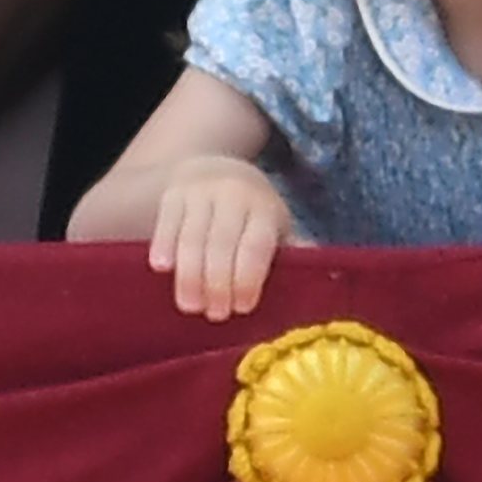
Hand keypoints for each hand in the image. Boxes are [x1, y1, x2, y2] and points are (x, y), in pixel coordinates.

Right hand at [148, 156, 305, 320]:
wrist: (215, 167)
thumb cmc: (250, 213)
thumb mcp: (274, 226)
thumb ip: (289, 251)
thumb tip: (319, 281)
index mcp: (264, 207)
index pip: (257, 244)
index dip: (249, 276)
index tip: (244, 307)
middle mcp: (234, 194)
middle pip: (223, 242)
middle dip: (219, 281)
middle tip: (216, 314)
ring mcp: (201, 192)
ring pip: (193, 235)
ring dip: (190, 274)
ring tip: (190, 306)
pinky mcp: (173, 194)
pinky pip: (168, 221)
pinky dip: (164, 244)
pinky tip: (162, 268)